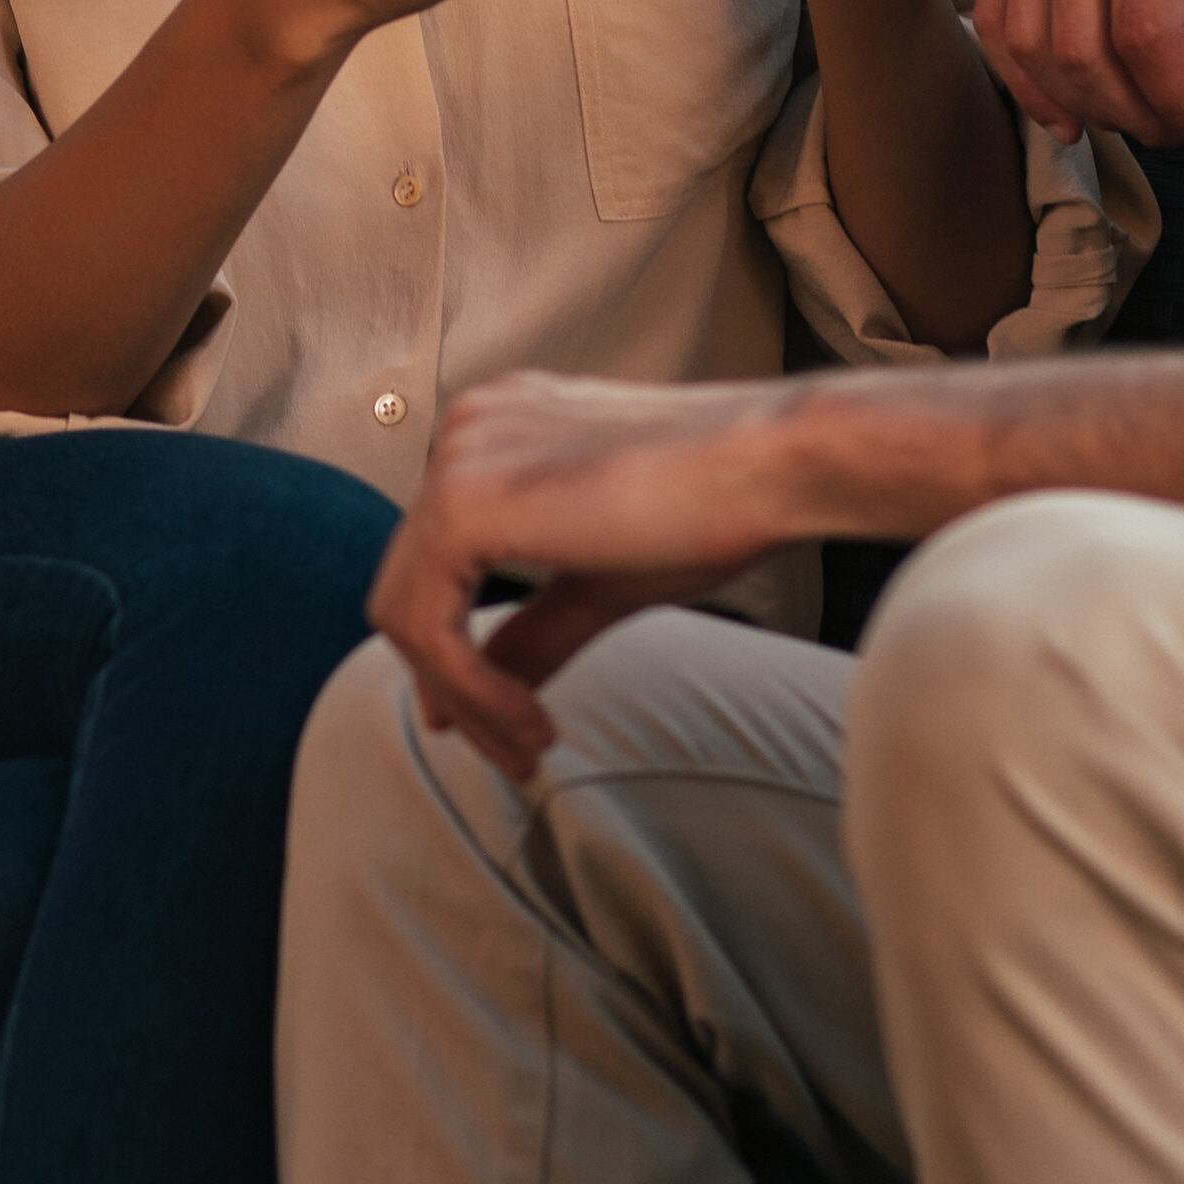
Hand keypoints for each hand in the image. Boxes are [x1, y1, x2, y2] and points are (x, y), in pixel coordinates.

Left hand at [369, 369, 818, 770]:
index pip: (438, 558)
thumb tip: (478, 691)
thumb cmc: (717, 507)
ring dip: (463, 699)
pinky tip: (529, 722)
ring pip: (408, 609)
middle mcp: (466, 430)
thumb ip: (533, 628)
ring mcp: (458, 458)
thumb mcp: (602, 580)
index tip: (498, 724)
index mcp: (499, 431)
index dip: (454, 655)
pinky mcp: (462, 501)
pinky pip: (427, 621)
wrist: (775, 463)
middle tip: (513, 754)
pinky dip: (469, 688)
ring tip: (528, 749)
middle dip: (454, 687)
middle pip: (411, 585)